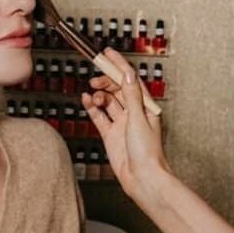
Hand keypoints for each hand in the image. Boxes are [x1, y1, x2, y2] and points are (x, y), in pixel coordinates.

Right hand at [81, 48, 171, 197]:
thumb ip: (131, 95)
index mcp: (145, 106)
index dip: (118, 65)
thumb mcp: (139, 119)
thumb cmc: (148, 154)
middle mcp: (134, 113)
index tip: (107, 53)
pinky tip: (86, 100)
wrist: (143, 179)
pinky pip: (99, 116)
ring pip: (107, 101)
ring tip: (92, 94)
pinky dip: (92, 107)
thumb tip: (128, 74)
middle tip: (95, 76)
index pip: (130, 79)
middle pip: (117, 88)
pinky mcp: (110, 135)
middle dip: (105, 80)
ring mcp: (121, 123)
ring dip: (98, 95)